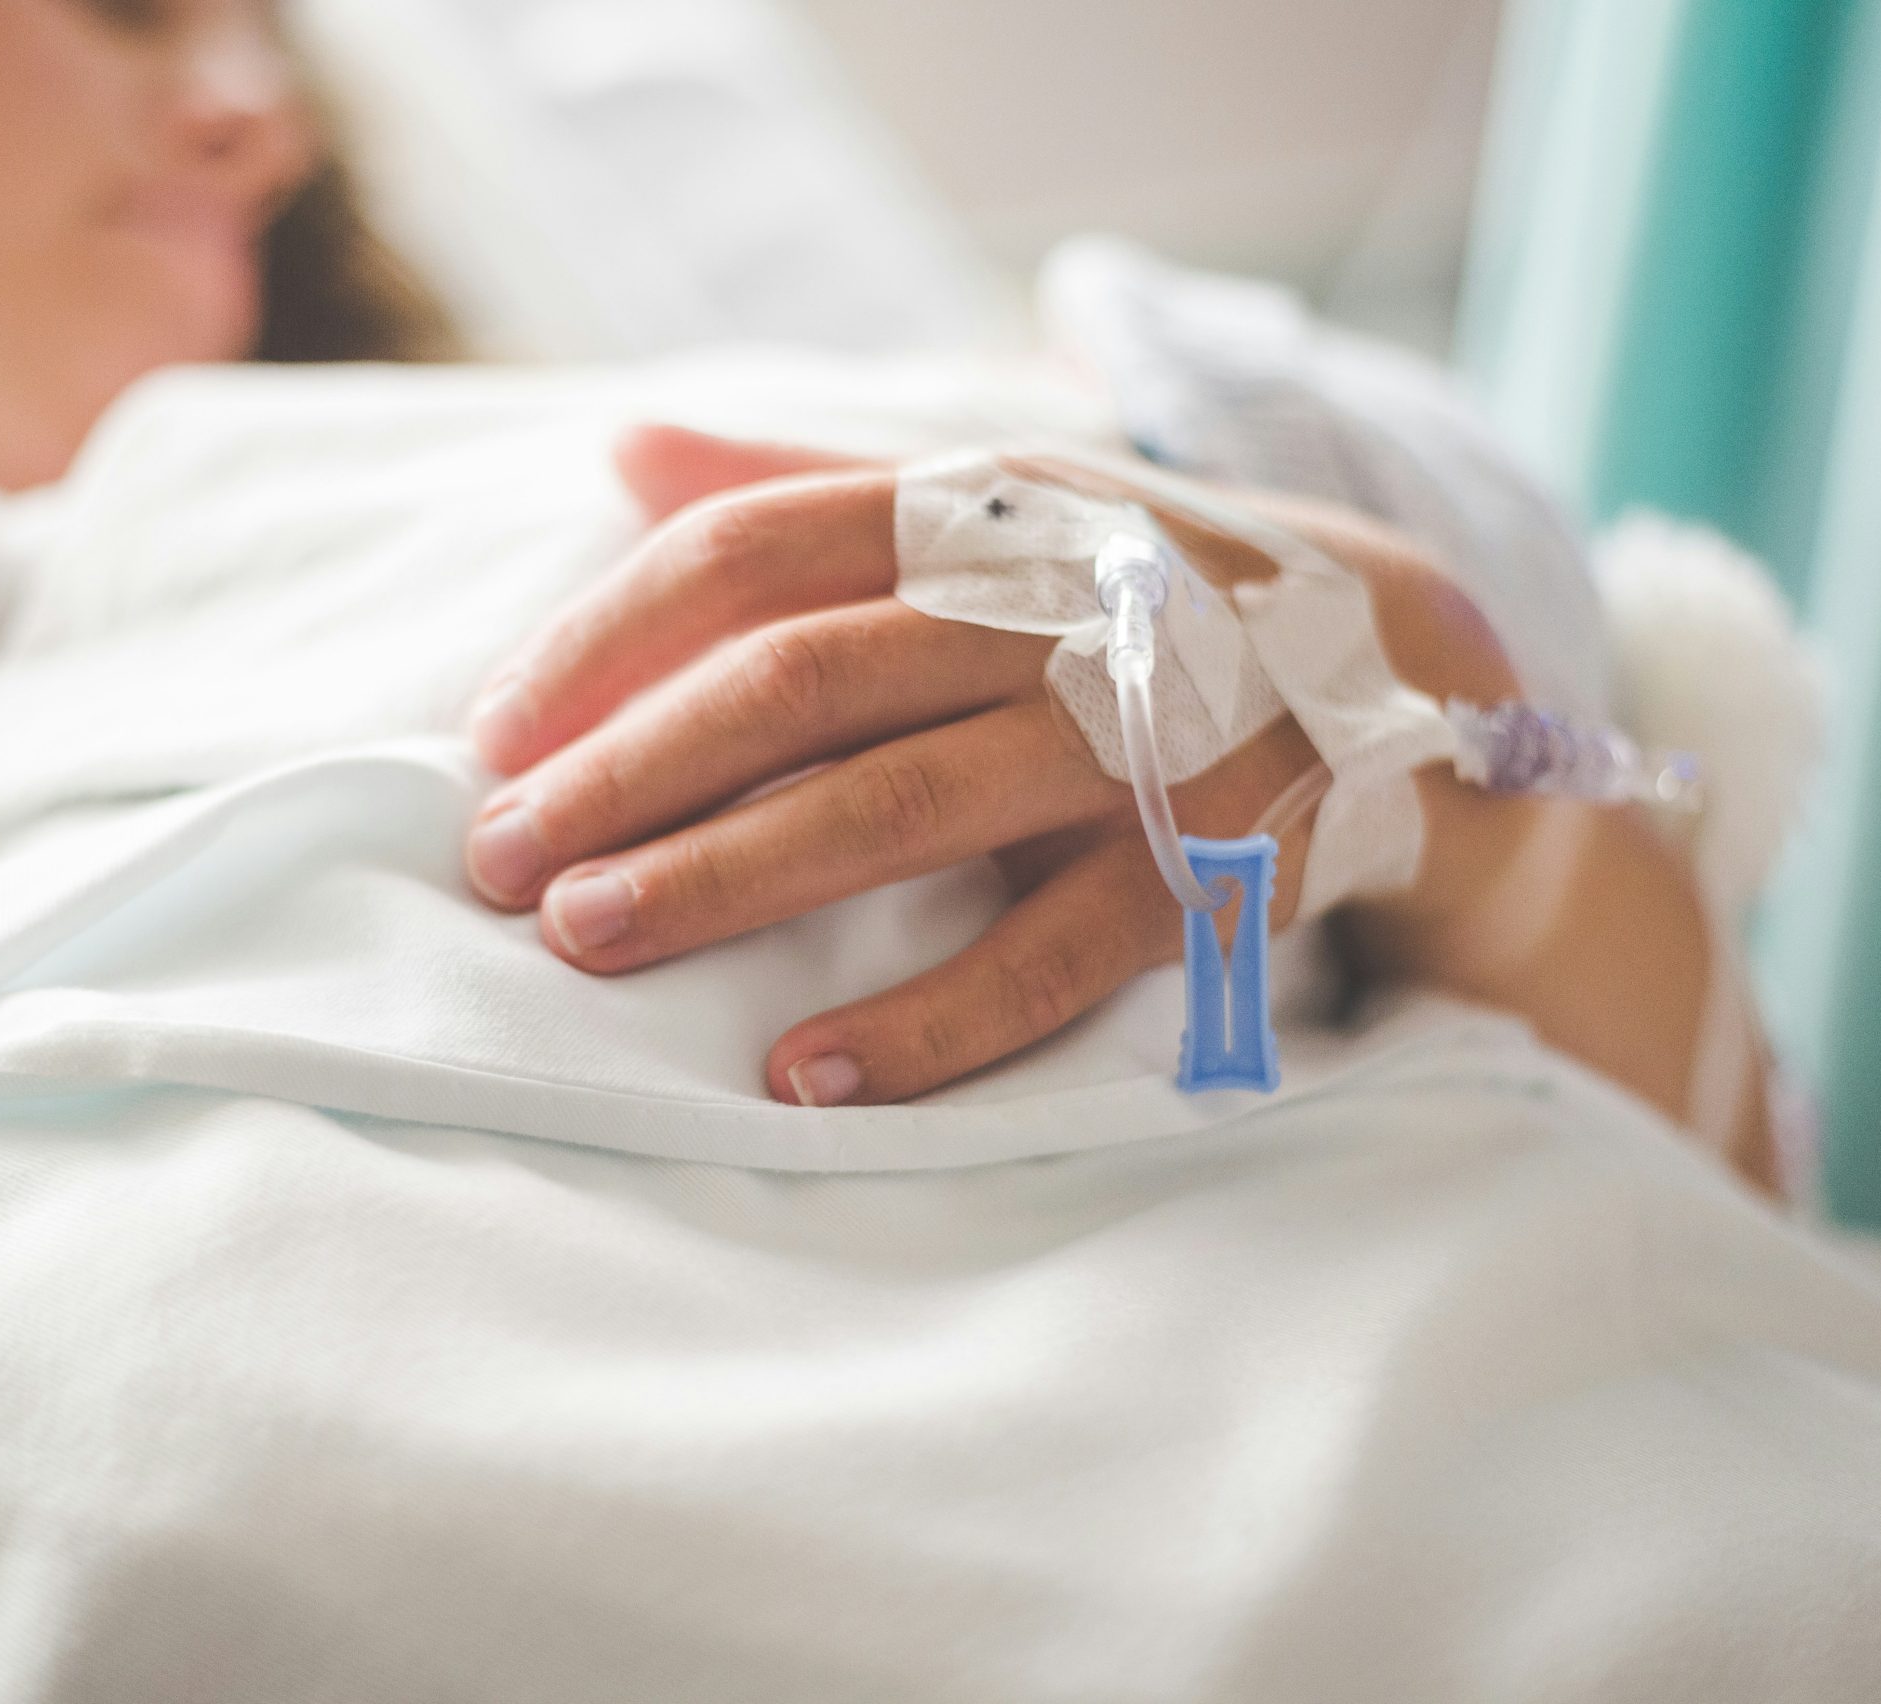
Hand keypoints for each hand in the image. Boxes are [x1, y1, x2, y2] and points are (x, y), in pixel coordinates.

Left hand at [458, 427, 1460, 1106]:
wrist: (1391, 657)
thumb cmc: (1120, 589)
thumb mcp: (983, 507)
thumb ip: (804, 486)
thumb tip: (619, 452)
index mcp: (972, 514)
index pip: (751, 550)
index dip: (604, 638)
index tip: (489, 733)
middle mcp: (1045, 609)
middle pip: (800, 680)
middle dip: (629, 771)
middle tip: (497, 859)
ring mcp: (1132, 738)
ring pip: (900, 806)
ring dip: (729, 879)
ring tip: (589, 939)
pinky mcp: (1207, 867)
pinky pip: (1049, 956)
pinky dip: (926, 1021)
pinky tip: (802, 1073)